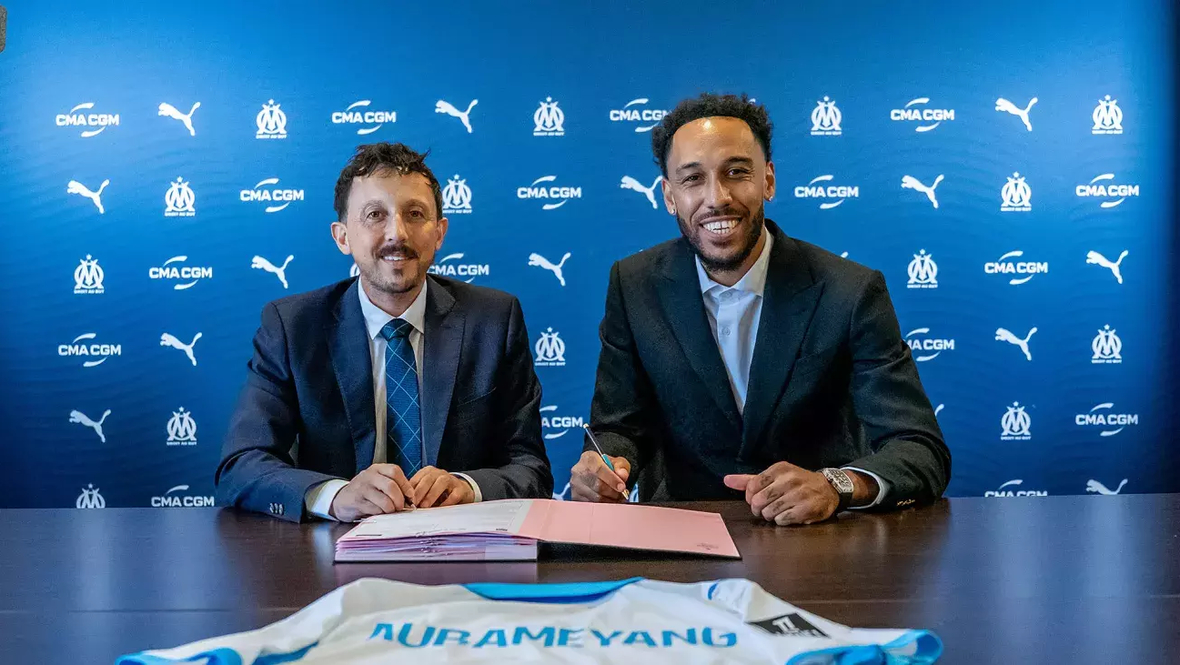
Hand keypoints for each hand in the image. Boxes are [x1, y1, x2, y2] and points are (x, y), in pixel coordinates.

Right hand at [330, 464, 414, 521]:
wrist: (341, 499)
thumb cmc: (365, 491)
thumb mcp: (377, 482)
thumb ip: (393, 486)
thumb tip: (411, 498)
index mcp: (377, 469)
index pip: (395, 471)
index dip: (406, 485)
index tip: (410, 496)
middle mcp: (369, 476)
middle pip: (391, 486)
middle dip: (399, 499)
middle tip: (401, 507)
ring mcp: (362, 488)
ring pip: (384, 500)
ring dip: (391, 508)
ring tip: (391, 511)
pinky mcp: (357, 502)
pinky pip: (375, 509)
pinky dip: (382, 513)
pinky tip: (380, 513)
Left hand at [409, 466, 474, 507]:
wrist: (461, 492)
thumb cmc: (439, 493)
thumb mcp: (426, 491)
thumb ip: (416, 494)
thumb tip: (403, 504)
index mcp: (428, 472)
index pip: (417, 478)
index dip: (410, 489)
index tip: (404, 500)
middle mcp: (439, 473)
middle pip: (428, 479)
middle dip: (419, 492)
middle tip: (413, 504)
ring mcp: (451, 480)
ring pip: (441, 483)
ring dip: (431, 495)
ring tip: (424, 506)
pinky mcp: (461, 489)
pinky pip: (454, 494)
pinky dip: (447, 501)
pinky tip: (440, 508)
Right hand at [569, 451, 630, 501]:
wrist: (595, 473)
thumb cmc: (606, 467)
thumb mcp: (617, 462)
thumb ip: (621, 466)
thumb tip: (622, 475)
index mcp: (588, 458)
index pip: (599, 469)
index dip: (612, 480)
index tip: (622, 487)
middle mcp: (579, 471)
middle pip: (597, 485)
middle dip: (612, 492)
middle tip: (622, 494)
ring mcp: (576, 485)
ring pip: (595, 497)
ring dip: (609, 500)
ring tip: (617, 498)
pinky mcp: (576, 497)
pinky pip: (592, 505)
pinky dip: (603, 506)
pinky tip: (609, 501)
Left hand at [723, 462, 839, 525]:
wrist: (828, 489)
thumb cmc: (797, 483)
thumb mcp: (774, 477)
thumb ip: (749, 480)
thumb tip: (726, 480)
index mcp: (780, 469)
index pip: (752, 486)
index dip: (750, 497)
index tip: (756, 499)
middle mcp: (790, 479)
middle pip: (759, 501)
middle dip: (759, 509)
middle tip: (765, 508)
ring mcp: (799, 494)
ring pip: (769, 512)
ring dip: (770, 516)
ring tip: (778, 511)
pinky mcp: (807, 508)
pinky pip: (782, 520)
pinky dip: (782, 521)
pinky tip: (788, 515)